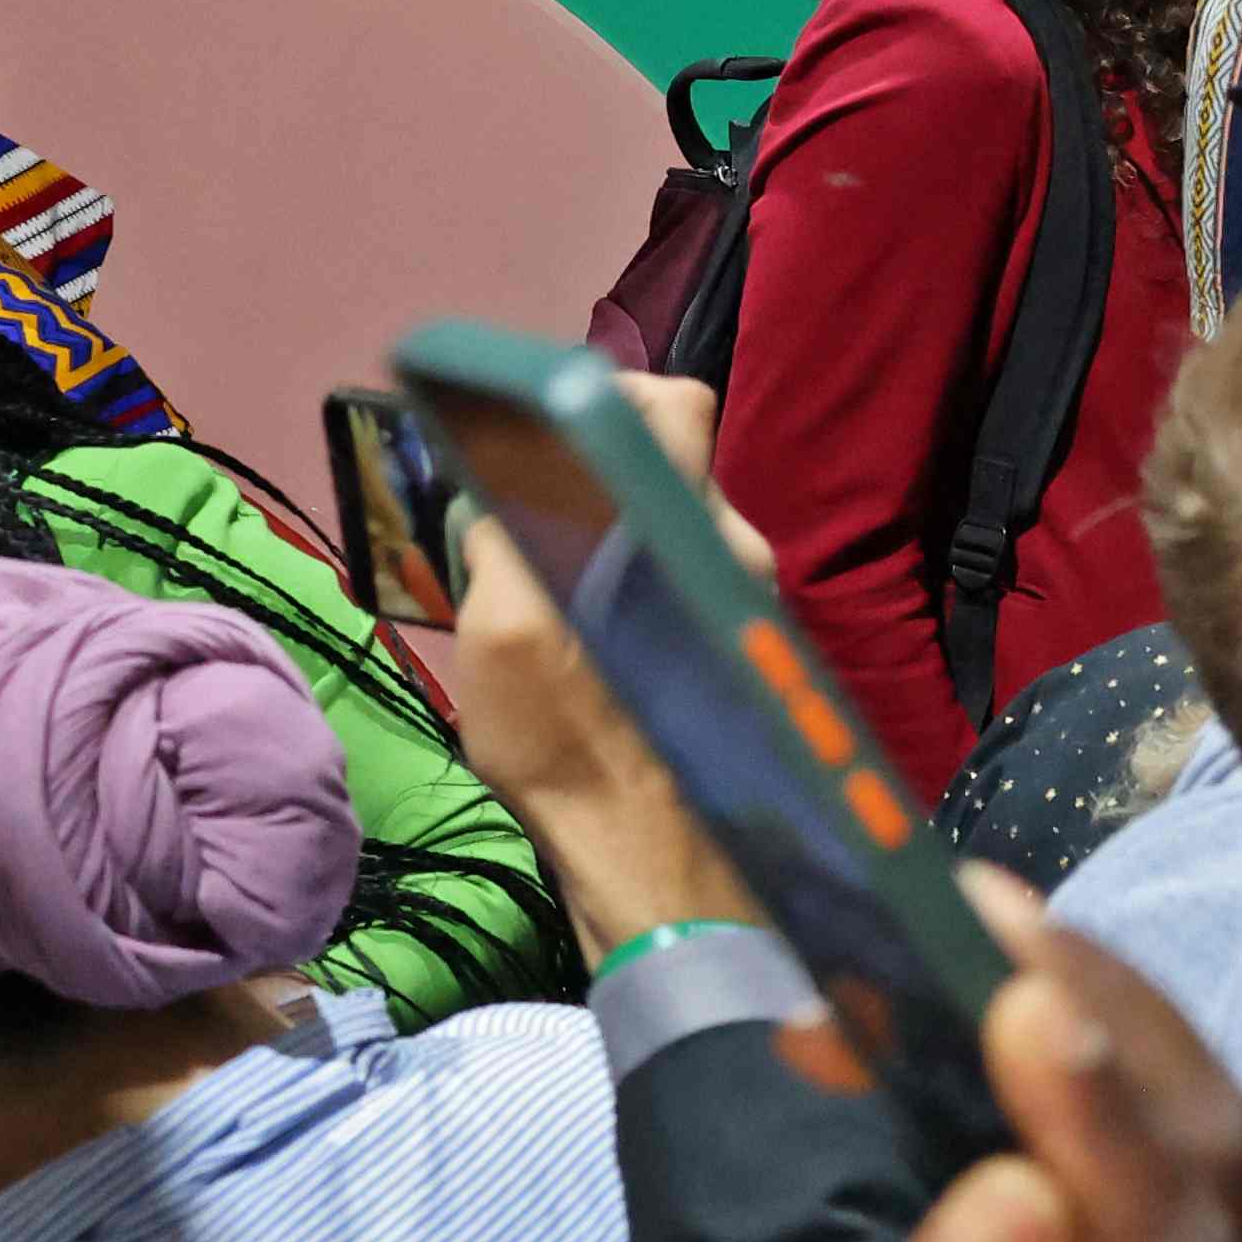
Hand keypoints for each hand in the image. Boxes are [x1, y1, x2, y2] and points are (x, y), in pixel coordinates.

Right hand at [425, 428, 772, 954]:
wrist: (651, 849)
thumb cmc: (568, 743)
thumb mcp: (500, 633)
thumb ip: (506, 540)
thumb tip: (504, 491)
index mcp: (678, 528)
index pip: (667, 404)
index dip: (598, 391)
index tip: (538, 418)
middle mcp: (730, 544)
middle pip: (664, 456)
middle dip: (588, 464)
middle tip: (522, 500)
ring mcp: (740, 590)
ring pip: (664, 515)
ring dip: (601, 523)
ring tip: (536, 569)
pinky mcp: (733, 633)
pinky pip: (673, 566)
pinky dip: (621, 569)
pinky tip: (574, 617)